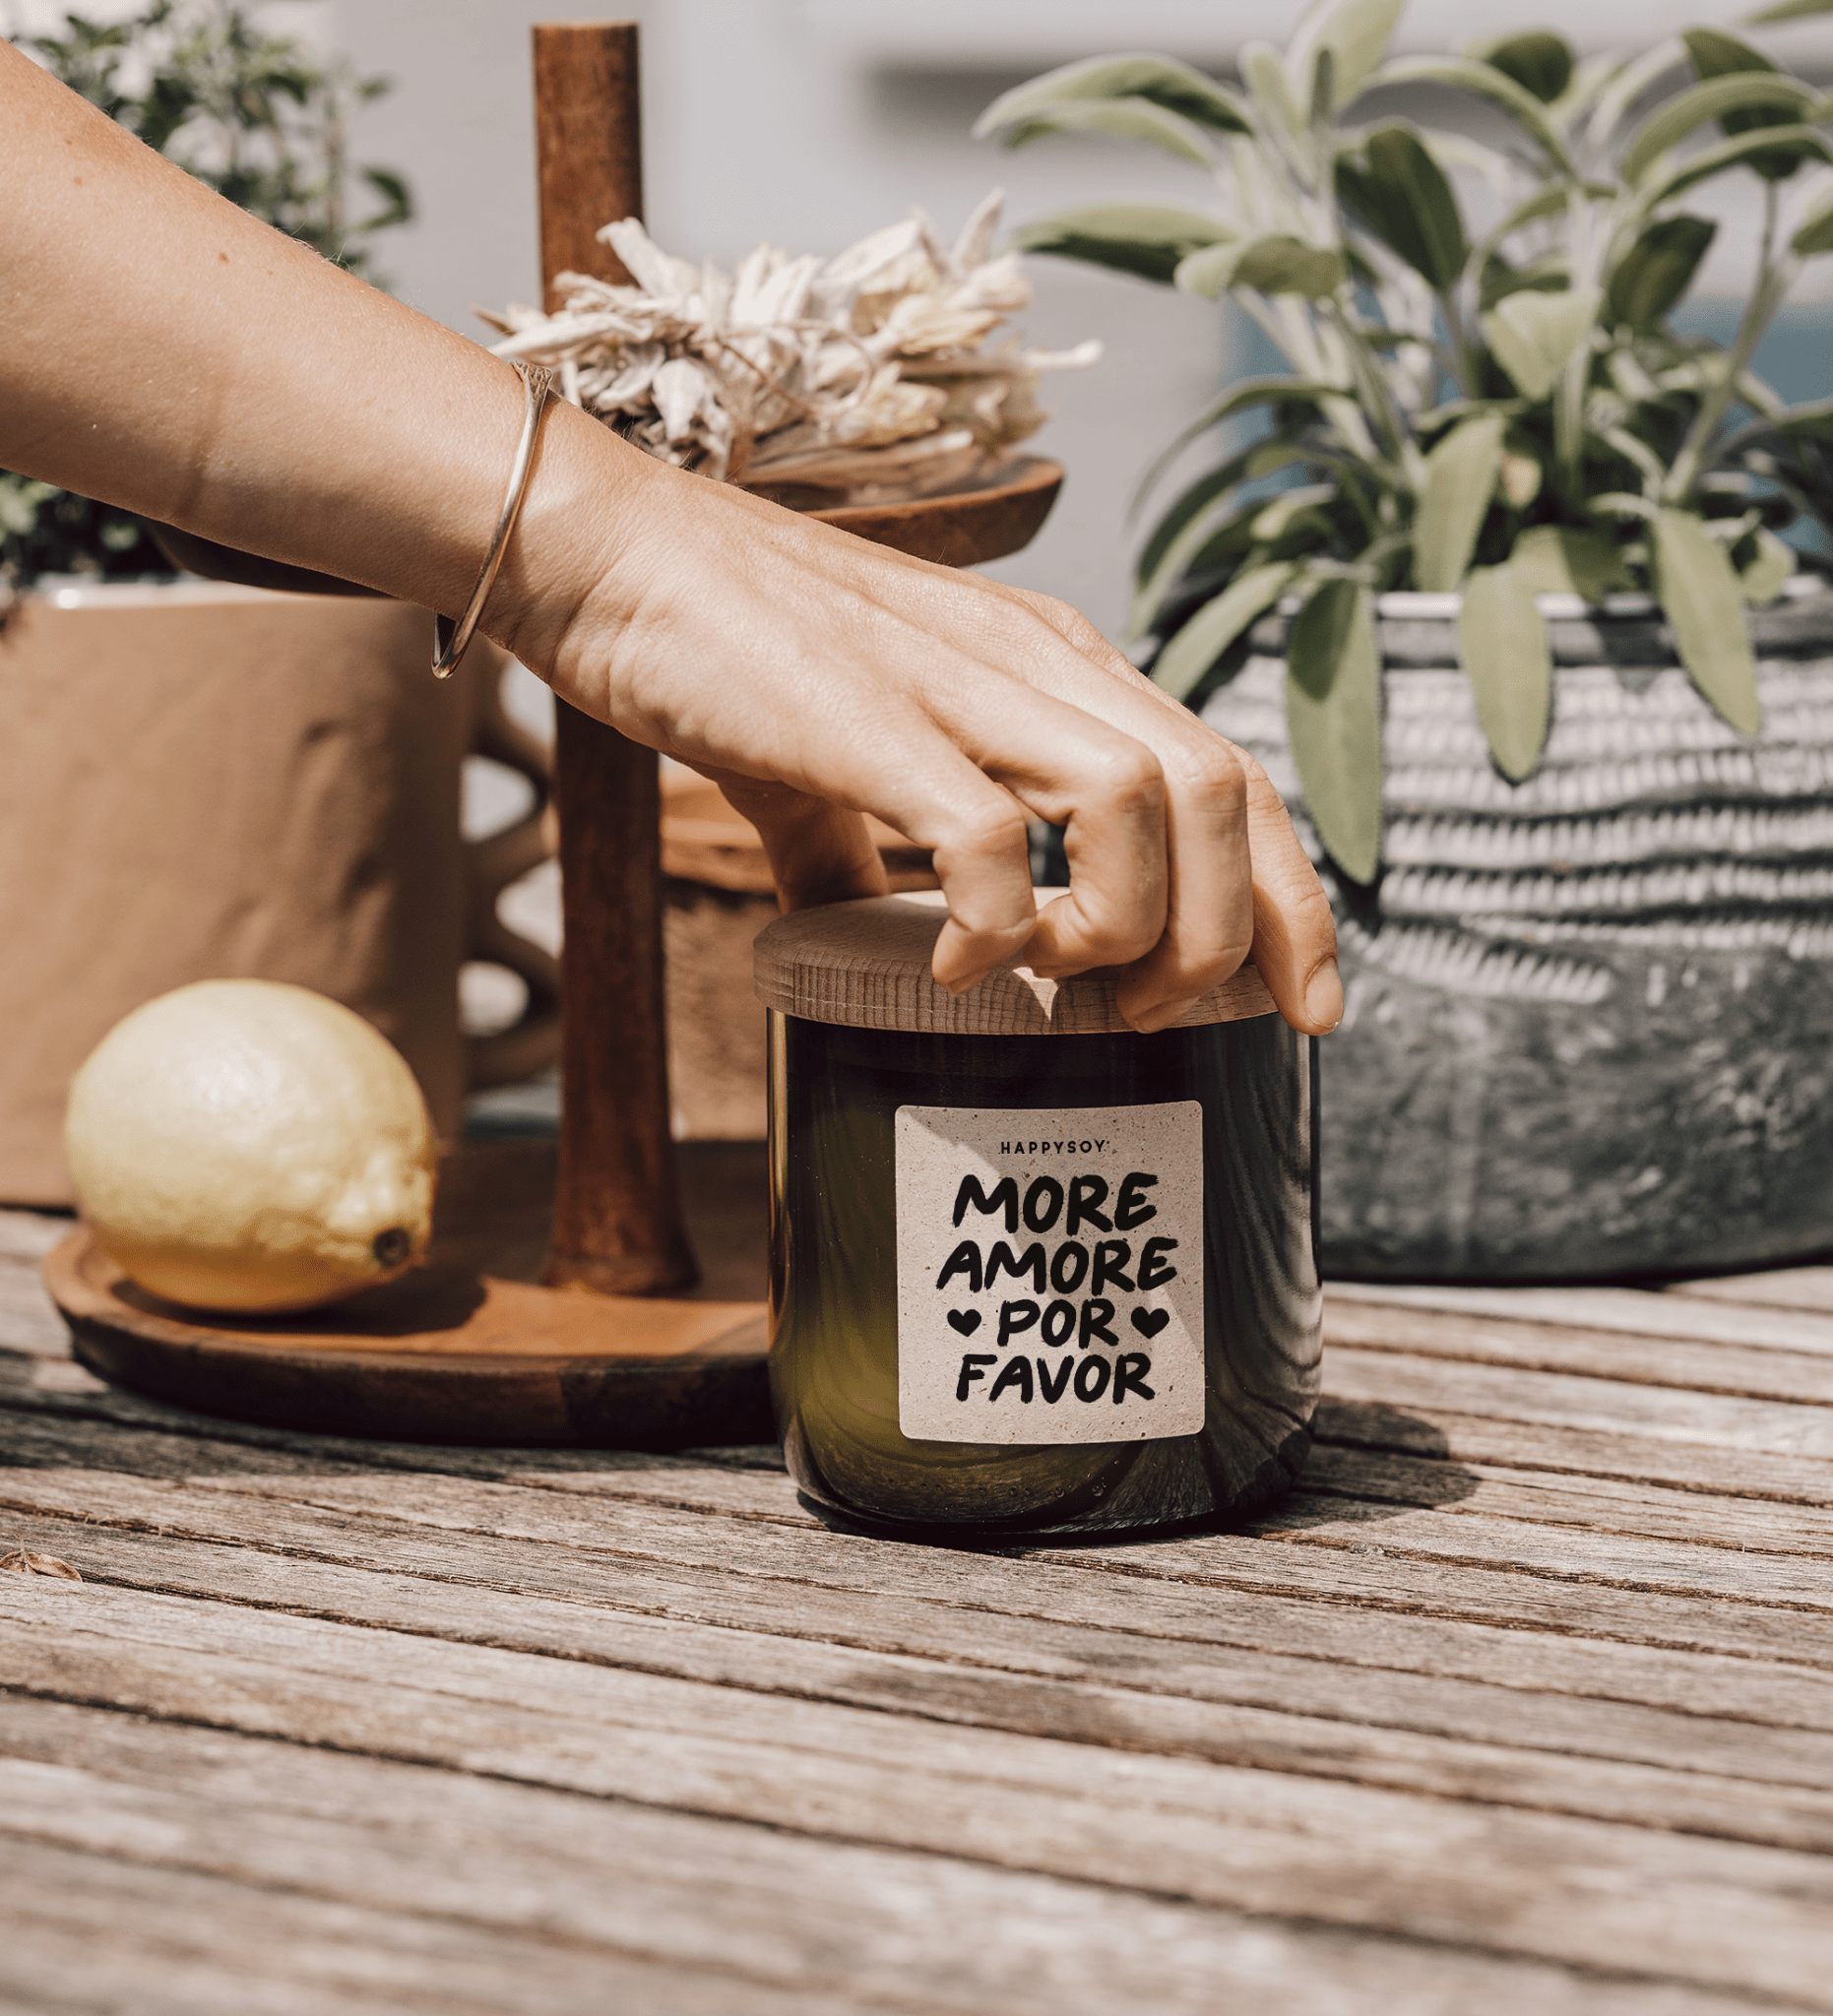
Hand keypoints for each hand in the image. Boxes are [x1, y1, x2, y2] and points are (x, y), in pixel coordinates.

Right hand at [504, 424, 1340, 1036]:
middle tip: (1159, 1014)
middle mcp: (1036, 662)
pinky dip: (991, 926)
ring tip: (1048, 977)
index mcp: (1052, 665)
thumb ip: (881, 850)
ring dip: (1119, 924)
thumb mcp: (844, 756)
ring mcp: (958, 683)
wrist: (609, 552)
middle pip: (1222, 790)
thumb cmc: (729, 645)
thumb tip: (887, 950)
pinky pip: (986, 838)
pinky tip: (945, 964)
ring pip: (1141, 804)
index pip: (1230, 773)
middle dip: (1235, 933)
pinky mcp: (871, 720)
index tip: (1299, 1000)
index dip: (1291, 896)